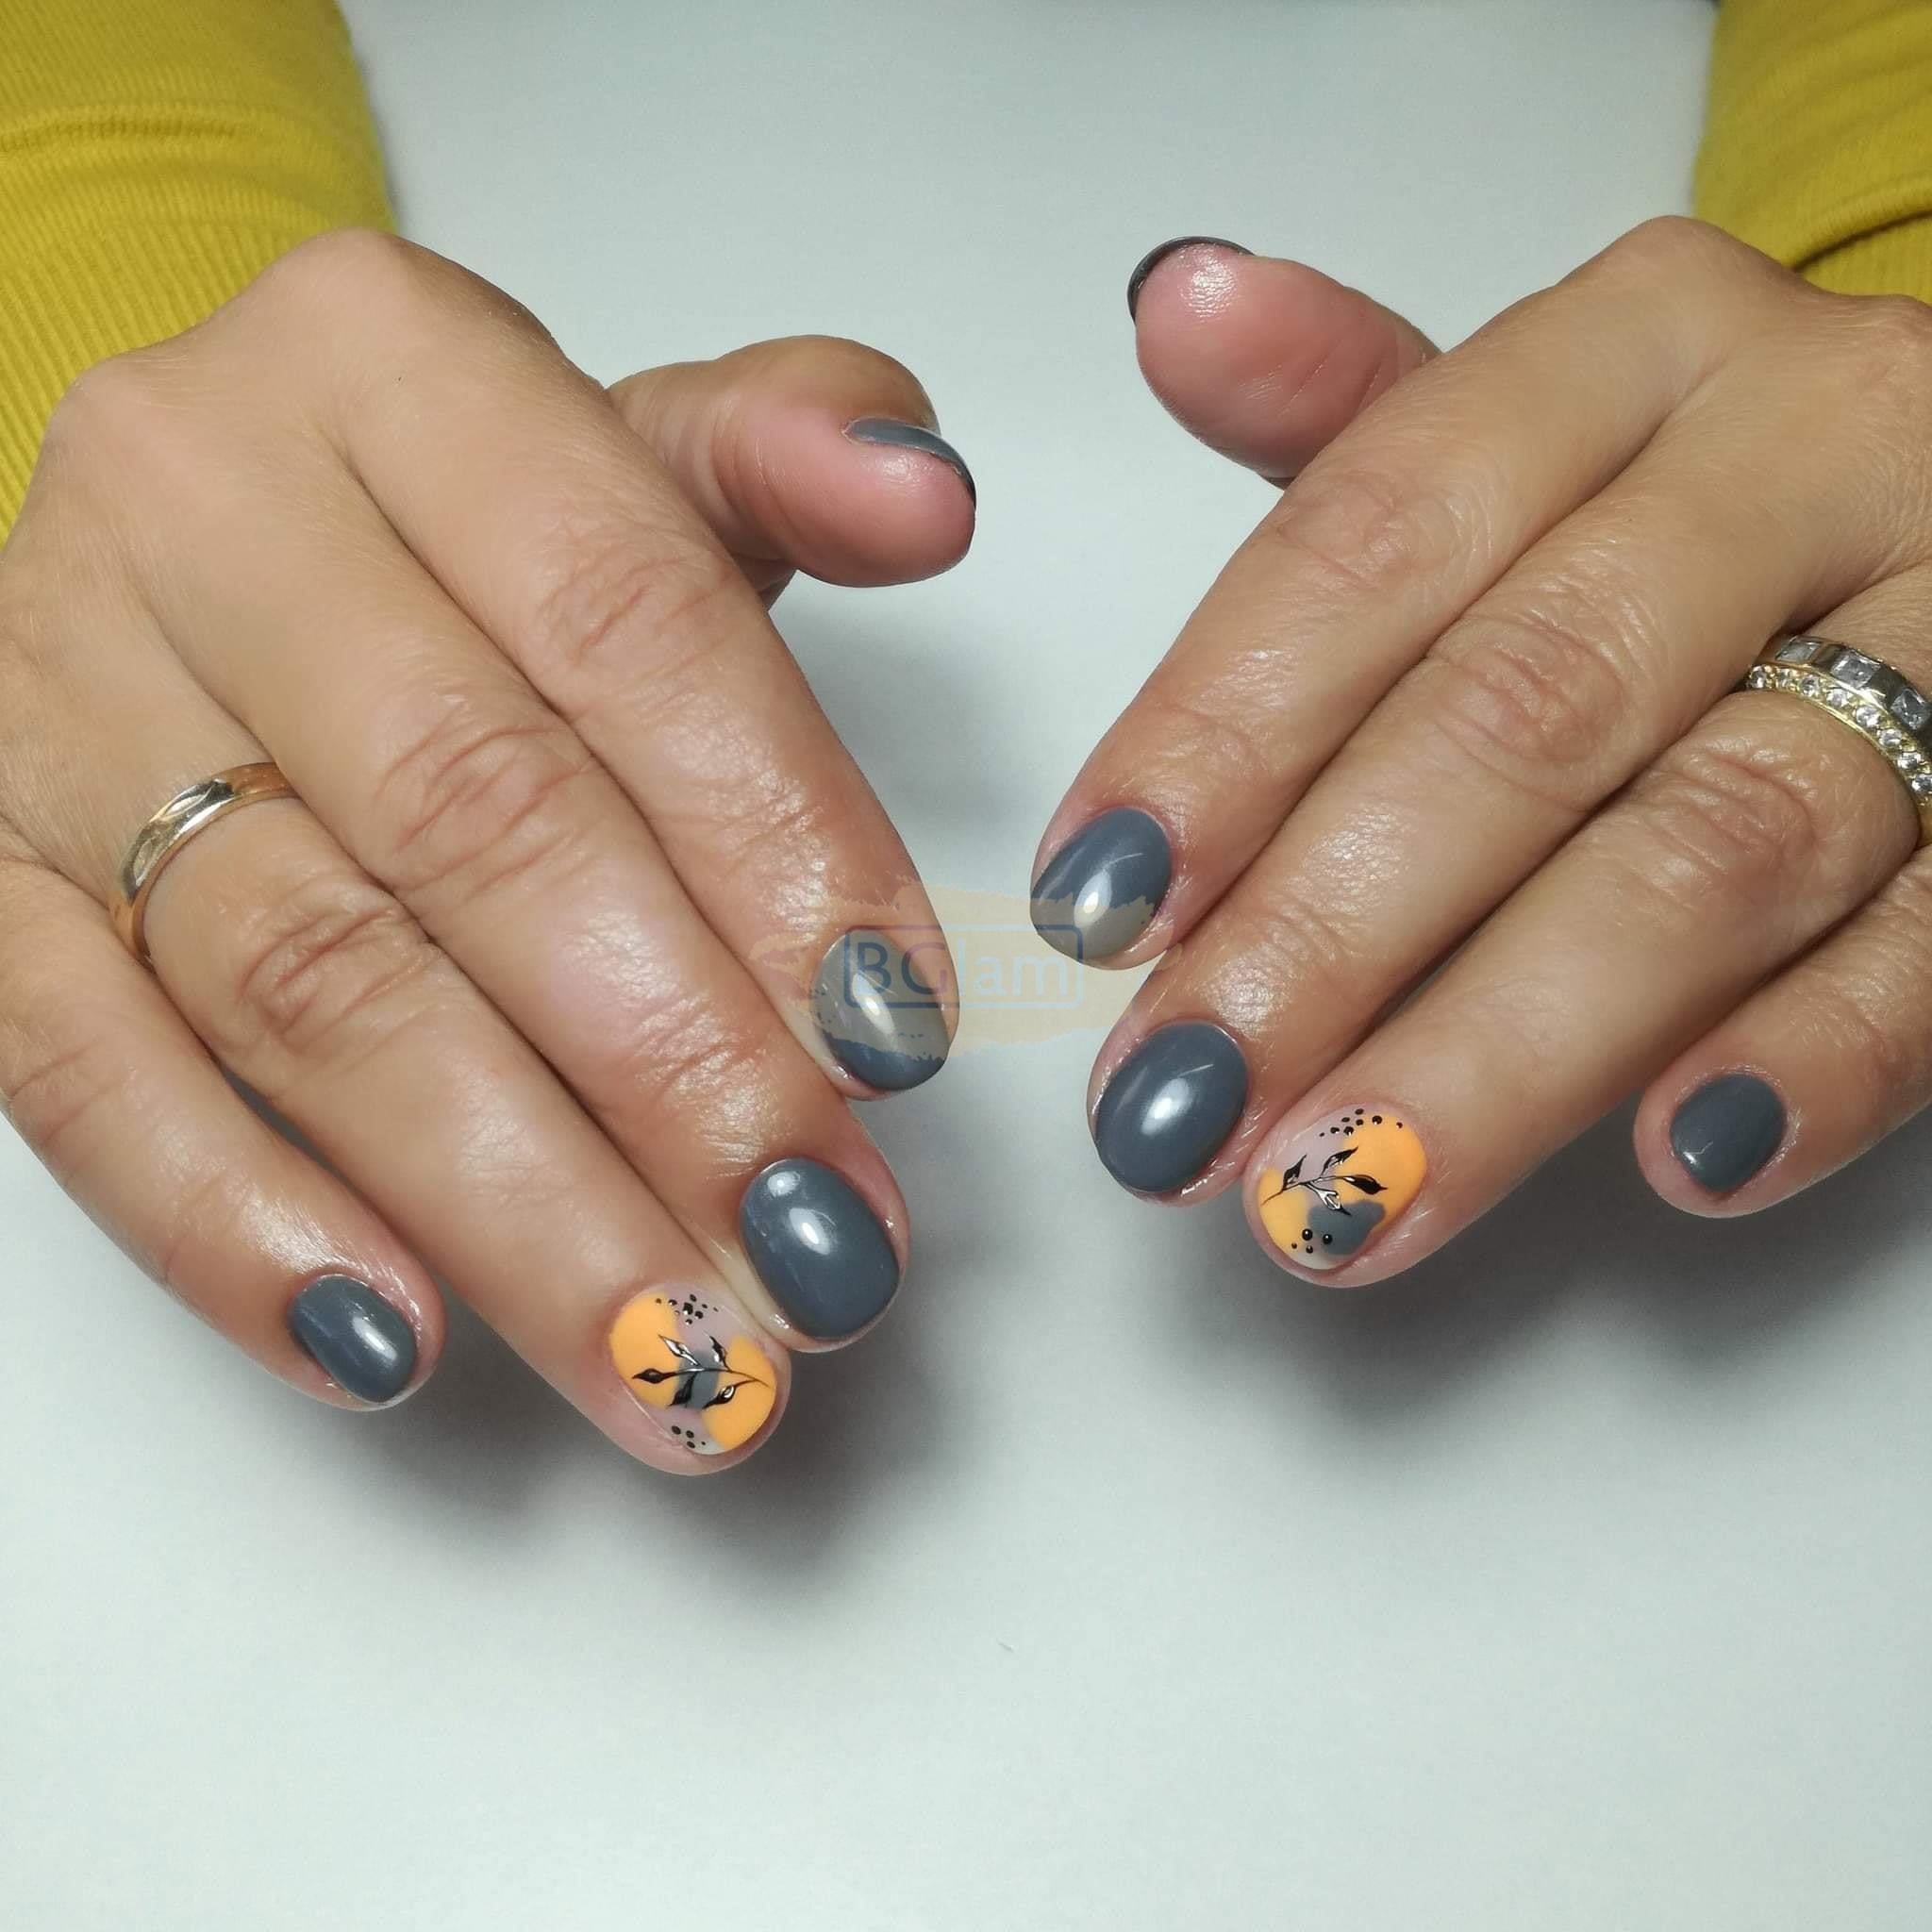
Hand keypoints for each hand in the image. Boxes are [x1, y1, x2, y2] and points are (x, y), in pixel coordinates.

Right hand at [0, 229, 975, 1463]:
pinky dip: (238, 1220)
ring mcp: (53, 697)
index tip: (893, 1034)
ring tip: (669, 1353)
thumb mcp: (623, 449)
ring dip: (509, 1198)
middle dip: (671, 1067)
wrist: (194, 523)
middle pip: (474, 821)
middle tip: (811, 1244)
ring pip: (303, 979)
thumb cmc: (456, 519)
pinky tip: (396, 1344)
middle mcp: (197, 507)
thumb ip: (784, 455)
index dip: (778, 843)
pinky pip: (74, 1068)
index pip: (626, 619)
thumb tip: (926, 490)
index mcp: (389, 365)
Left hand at [1038, 220, 1931, 1280]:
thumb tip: (1175, 310)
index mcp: (1638, 348)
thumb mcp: (1525, 431)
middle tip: (1184, 1105)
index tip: (1099, 907)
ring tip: (1345, 1195)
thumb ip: (1347, 419)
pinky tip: (1676, 1160)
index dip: (1220, 733)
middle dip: (1331, 931)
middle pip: (1529, 708)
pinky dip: (1816, 1058)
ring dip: (1510, 1047)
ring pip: (1716, 848)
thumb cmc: (1688, 496)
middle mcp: (1813, 449)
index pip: (1379, 536)